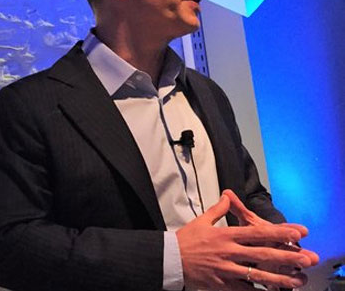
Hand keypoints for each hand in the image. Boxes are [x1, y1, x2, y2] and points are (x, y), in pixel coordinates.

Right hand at [176, 192, 313, 290]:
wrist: (169, 258)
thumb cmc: (185, 240)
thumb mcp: (201, 221)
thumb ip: (218, 209)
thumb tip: (227, 195)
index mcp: (226, 235)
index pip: (257, 232)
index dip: (279, 232)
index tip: (297, 233)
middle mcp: (229, 251)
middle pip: (263, 254)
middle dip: (287, 256)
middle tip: (307, 258)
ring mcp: (226, 269)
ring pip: (257, 275)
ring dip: (280, 278)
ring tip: (298, 280)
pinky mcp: (221, 284)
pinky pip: (244, 290)